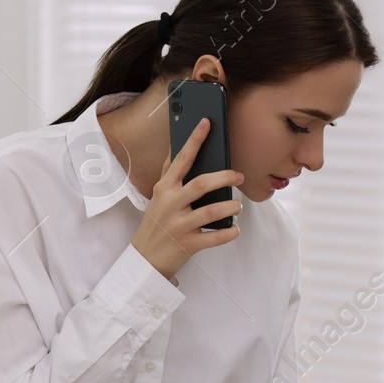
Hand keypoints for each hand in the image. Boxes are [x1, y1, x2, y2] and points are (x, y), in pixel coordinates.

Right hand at [132, 116, 243, 280]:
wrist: (145, 259)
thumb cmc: (157, 222)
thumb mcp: (159, 196)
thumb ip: (170, 174)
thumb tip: (179, 148)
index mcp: (164, 188)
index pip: (181, 160)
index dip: (194, 140)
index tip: (206, 123)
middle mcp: (170, 205)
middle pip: (201, 184)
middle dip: (224, 177)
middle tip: (239, 175)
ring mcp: (179, 225)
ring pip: (211, 211)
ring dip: (230, 207)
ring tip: (238, 206)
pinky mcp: (187, 245)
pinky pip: (215, 238)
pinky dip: (229, 233)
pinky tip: (234, 228)